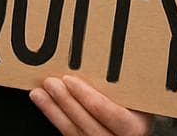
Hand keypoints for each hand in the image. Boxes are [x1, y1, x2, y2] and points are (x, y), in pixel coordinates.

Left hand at [30, 74, 153, 135]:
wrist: (131, 122)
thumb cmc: (136, 103)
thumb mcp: (136, 93)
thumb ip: (123, 82)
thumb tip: (105, 49)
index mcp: (137, 126)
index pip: (115, 117)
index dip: (91, 100)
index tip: (71, 81)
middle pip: (91, 127)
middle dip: (67, 103)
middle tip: (51, 82)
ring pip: (76, 133)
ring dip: (54, 110)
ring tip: (39, 92)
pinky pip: (68, 133)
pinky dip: (53, 116)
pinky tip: (42, 101)